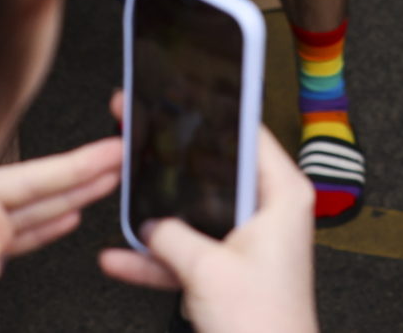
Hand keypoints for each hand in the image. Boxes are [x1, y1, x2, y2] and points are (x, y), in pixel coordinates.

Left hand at [0, 136, 124, 275]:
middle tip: (120, 158)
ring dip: (76, 196)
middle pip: (44, 186)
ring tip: (108, 181)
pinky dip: (48, 226)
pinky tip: (71, 218)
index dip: (80, 165)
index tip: (112, 150)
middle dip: (86, 173)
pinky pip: (24, 236)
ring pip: (39, 210)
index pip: (38, 175)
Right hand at [100, 125, 318, 332]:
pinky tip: (121, 256)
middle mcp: (269, 213)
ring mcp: (247, 243)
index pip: (247, 133)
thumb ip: (171, 236)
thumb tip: (151, 223)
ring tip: (123, 193)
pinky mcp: (229, 271)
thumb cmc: (266, 325)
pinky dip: (157, 257)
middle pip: (214, 171)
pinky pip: (188, 252)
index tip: (183, 93)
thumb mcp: (208, 270)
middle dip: (172, 163)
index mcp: (282, 196)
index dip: (212, 111)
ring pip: (195, 214)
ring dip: (158, 216)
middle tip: (142, 134)